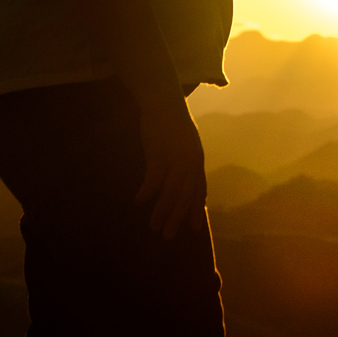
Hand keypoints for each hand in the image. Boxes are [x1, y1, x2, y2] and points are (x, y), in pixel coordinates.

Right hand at [132, 92, 207, 238]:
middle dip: (177, 217)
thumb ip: (189, 162)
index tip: (194, 228)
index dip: (195, 209)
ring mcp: (175, 158)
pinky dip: (147, 192)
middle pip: (185, 196)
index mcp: (197, 160)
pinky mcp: (159, 152)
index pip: (199, 190)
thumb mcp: (188, 143)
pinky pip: (153, 178)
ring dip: (162, 211)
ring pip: (170, 192)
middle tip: (169, 236)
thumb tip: (189, 179)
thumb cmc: (173, 122)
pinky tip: (138, 202)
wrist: (164, 100)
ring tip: (154, 226)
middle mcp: (190, 162)